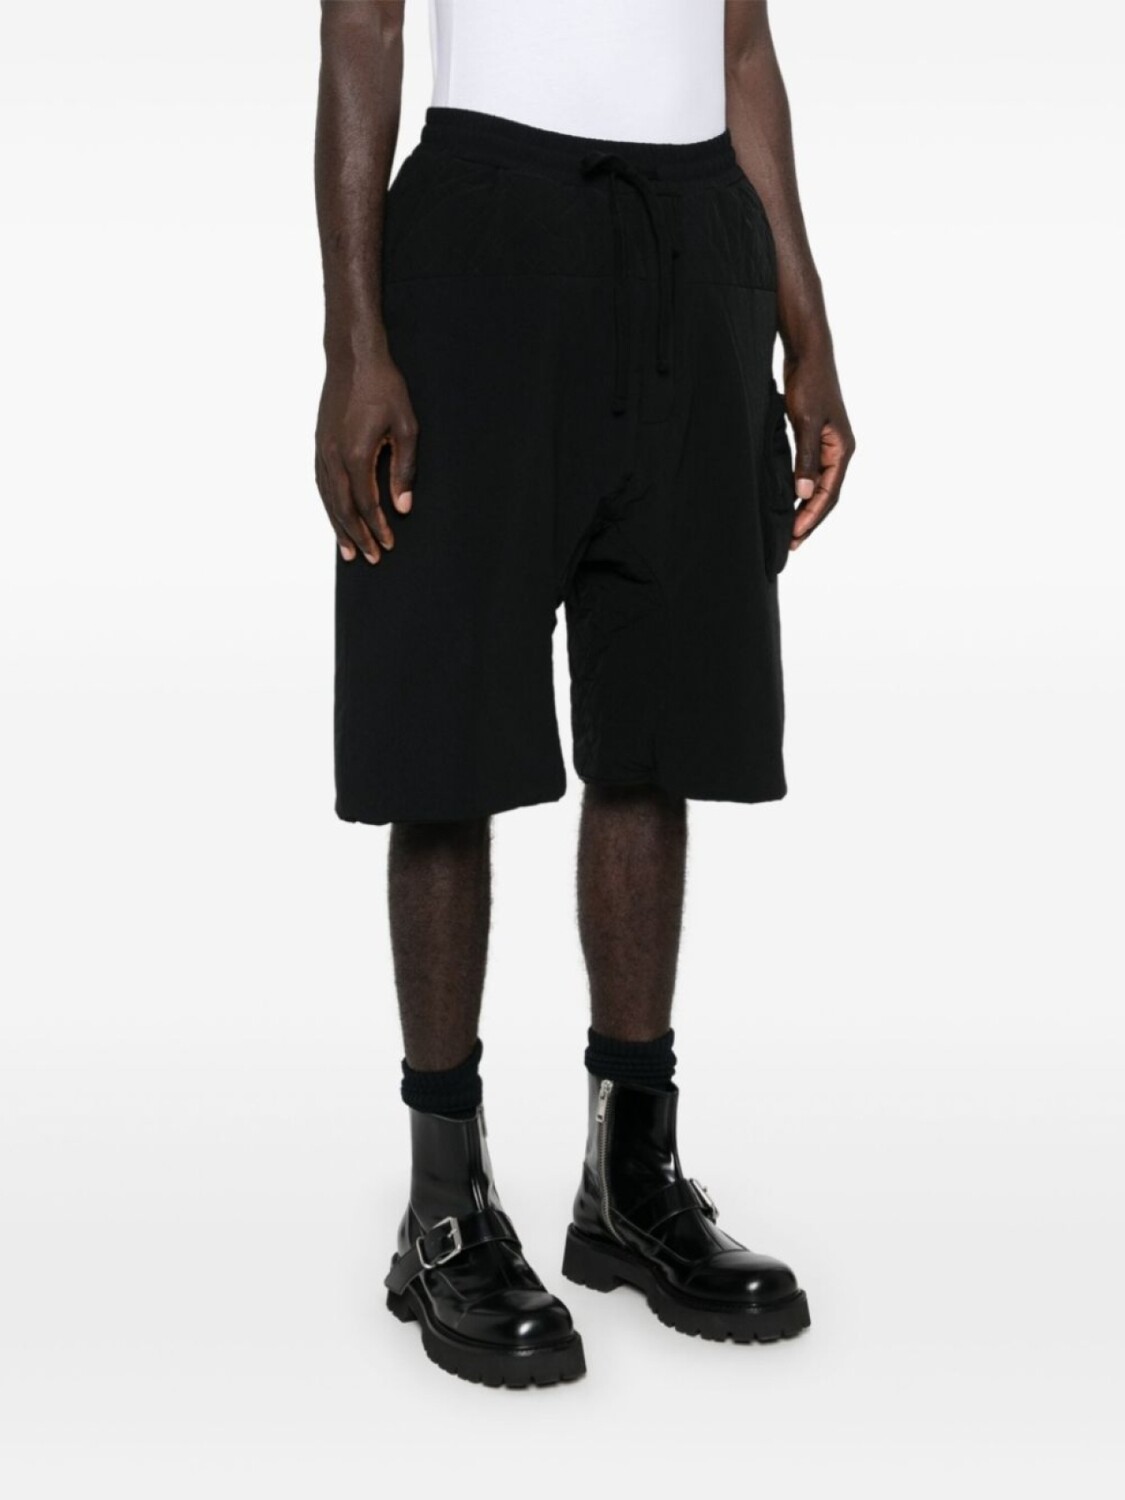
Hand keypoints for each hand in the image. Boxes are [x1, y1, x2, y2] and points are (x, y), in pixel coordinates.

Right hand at [315, 354, 418, 562]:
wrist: (353, 356)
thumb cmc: (384, 388)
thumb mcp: (407, 428)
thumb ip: (404, 469)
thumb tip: (402, 506)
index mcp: (356, 453)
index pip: (366, 503)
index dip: (377, 527)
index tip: (388, 544)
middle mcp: (333, 456)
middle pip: (343, 507)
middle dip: (358, 535)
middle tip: (369, 558)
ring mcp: (322, 449)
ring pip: (327, 498)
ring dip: (338, 525)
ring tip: (347, 550)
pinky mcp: (319, 442)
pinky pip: (321, 482)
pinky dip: (328, 504)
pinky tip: (334, 515)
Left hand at [784, 354, 854, 551]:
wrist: (808, 354)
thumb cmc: (810, 384)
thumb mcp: (805, 423)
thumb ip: (805, 460)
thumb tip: (804, 494)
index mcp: (842, 450)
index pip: (829, 494)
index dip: (812, 518)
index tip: (795, 536)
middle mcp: (839, 451)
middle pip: (828, 495)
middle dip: (811, 520)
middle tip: (792, 543)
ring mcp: (828, 445)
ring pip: (820, 486)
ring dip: (806, 508)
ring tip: (791, 529)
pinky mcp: (816, 438)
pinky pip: (811, 473)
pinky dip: (801, 490)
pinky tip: (789, 499)